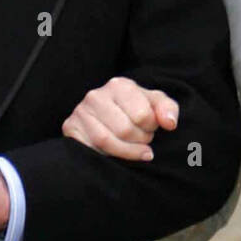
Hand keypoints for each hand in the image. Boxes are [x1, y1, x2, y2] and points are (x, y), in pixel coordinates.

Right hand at [61, 77, 178, 161]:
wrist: (107, 115)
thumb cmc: (136, 109)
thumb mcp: (155, 104)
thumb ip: (168, 109)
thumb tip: (169, 123)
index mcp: (119, 85)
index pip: (143, 116)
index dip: (151, 128)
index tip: (150, 128)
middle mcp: (96, 95)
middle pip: (125, 130)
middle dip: (139, 141)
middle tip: (142, 140)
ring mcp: (81, 112)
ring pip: (106, 141)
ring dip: (125, 152)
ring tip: (134, 149)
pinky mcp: (70, 128)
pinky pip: (90, 149)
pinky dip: (106, 156)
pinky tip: (113, 154)